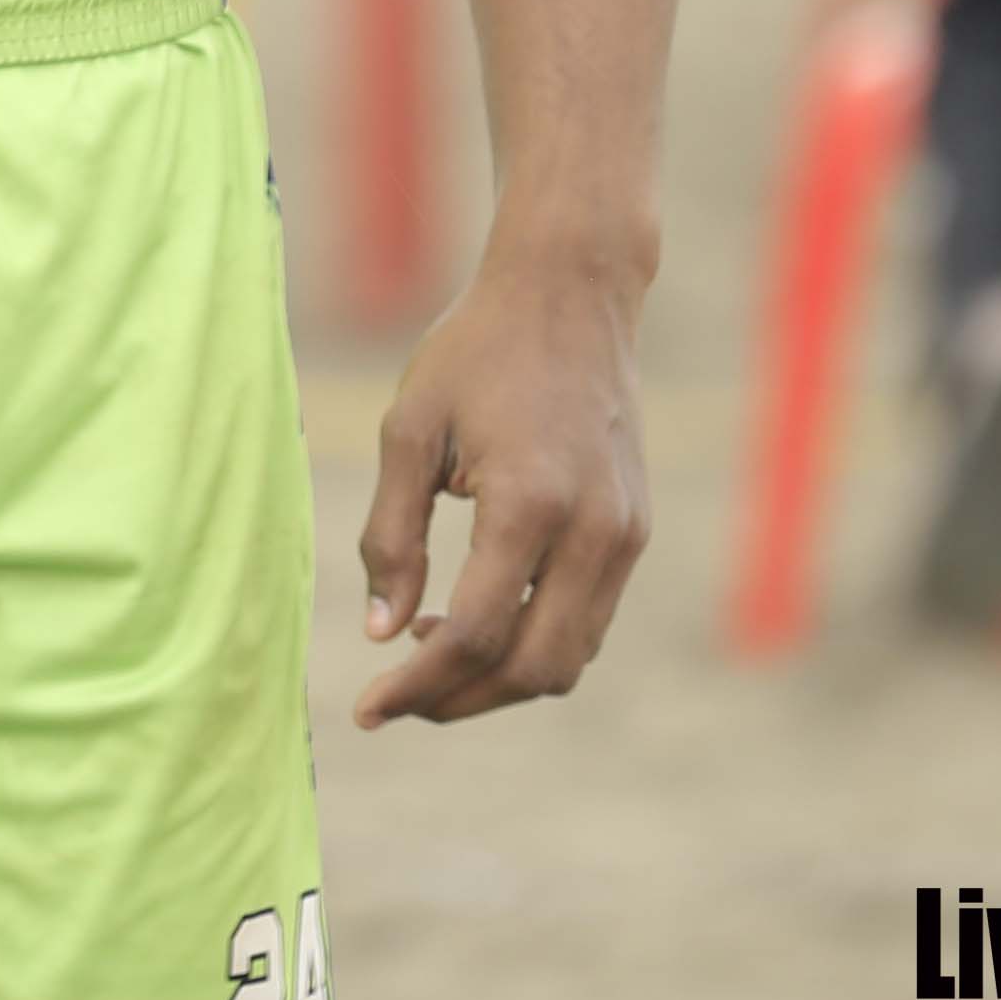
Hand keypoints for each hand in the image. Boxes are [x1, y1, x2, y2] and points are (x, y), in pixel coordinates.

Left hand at [350, 243, 649, 727]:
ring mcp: (625, 534)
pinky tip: (480, 615)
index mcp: (529, 501)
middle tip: (398, 696)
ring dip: (499, 678)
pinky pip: (589, 622)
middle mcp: (593, 529)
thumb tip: (380, 634)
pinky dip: (534, 642)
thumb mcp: (410, 430)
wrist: (571, 291)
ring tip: (431, 647)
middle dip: (460, 701)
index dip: (416, 686)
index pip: (474, 635)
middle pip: (532, 670)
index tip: (365, 708)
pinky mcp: (635, 530)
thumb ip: (390, 537)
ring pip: (569, 658)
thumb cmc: (478, 350)